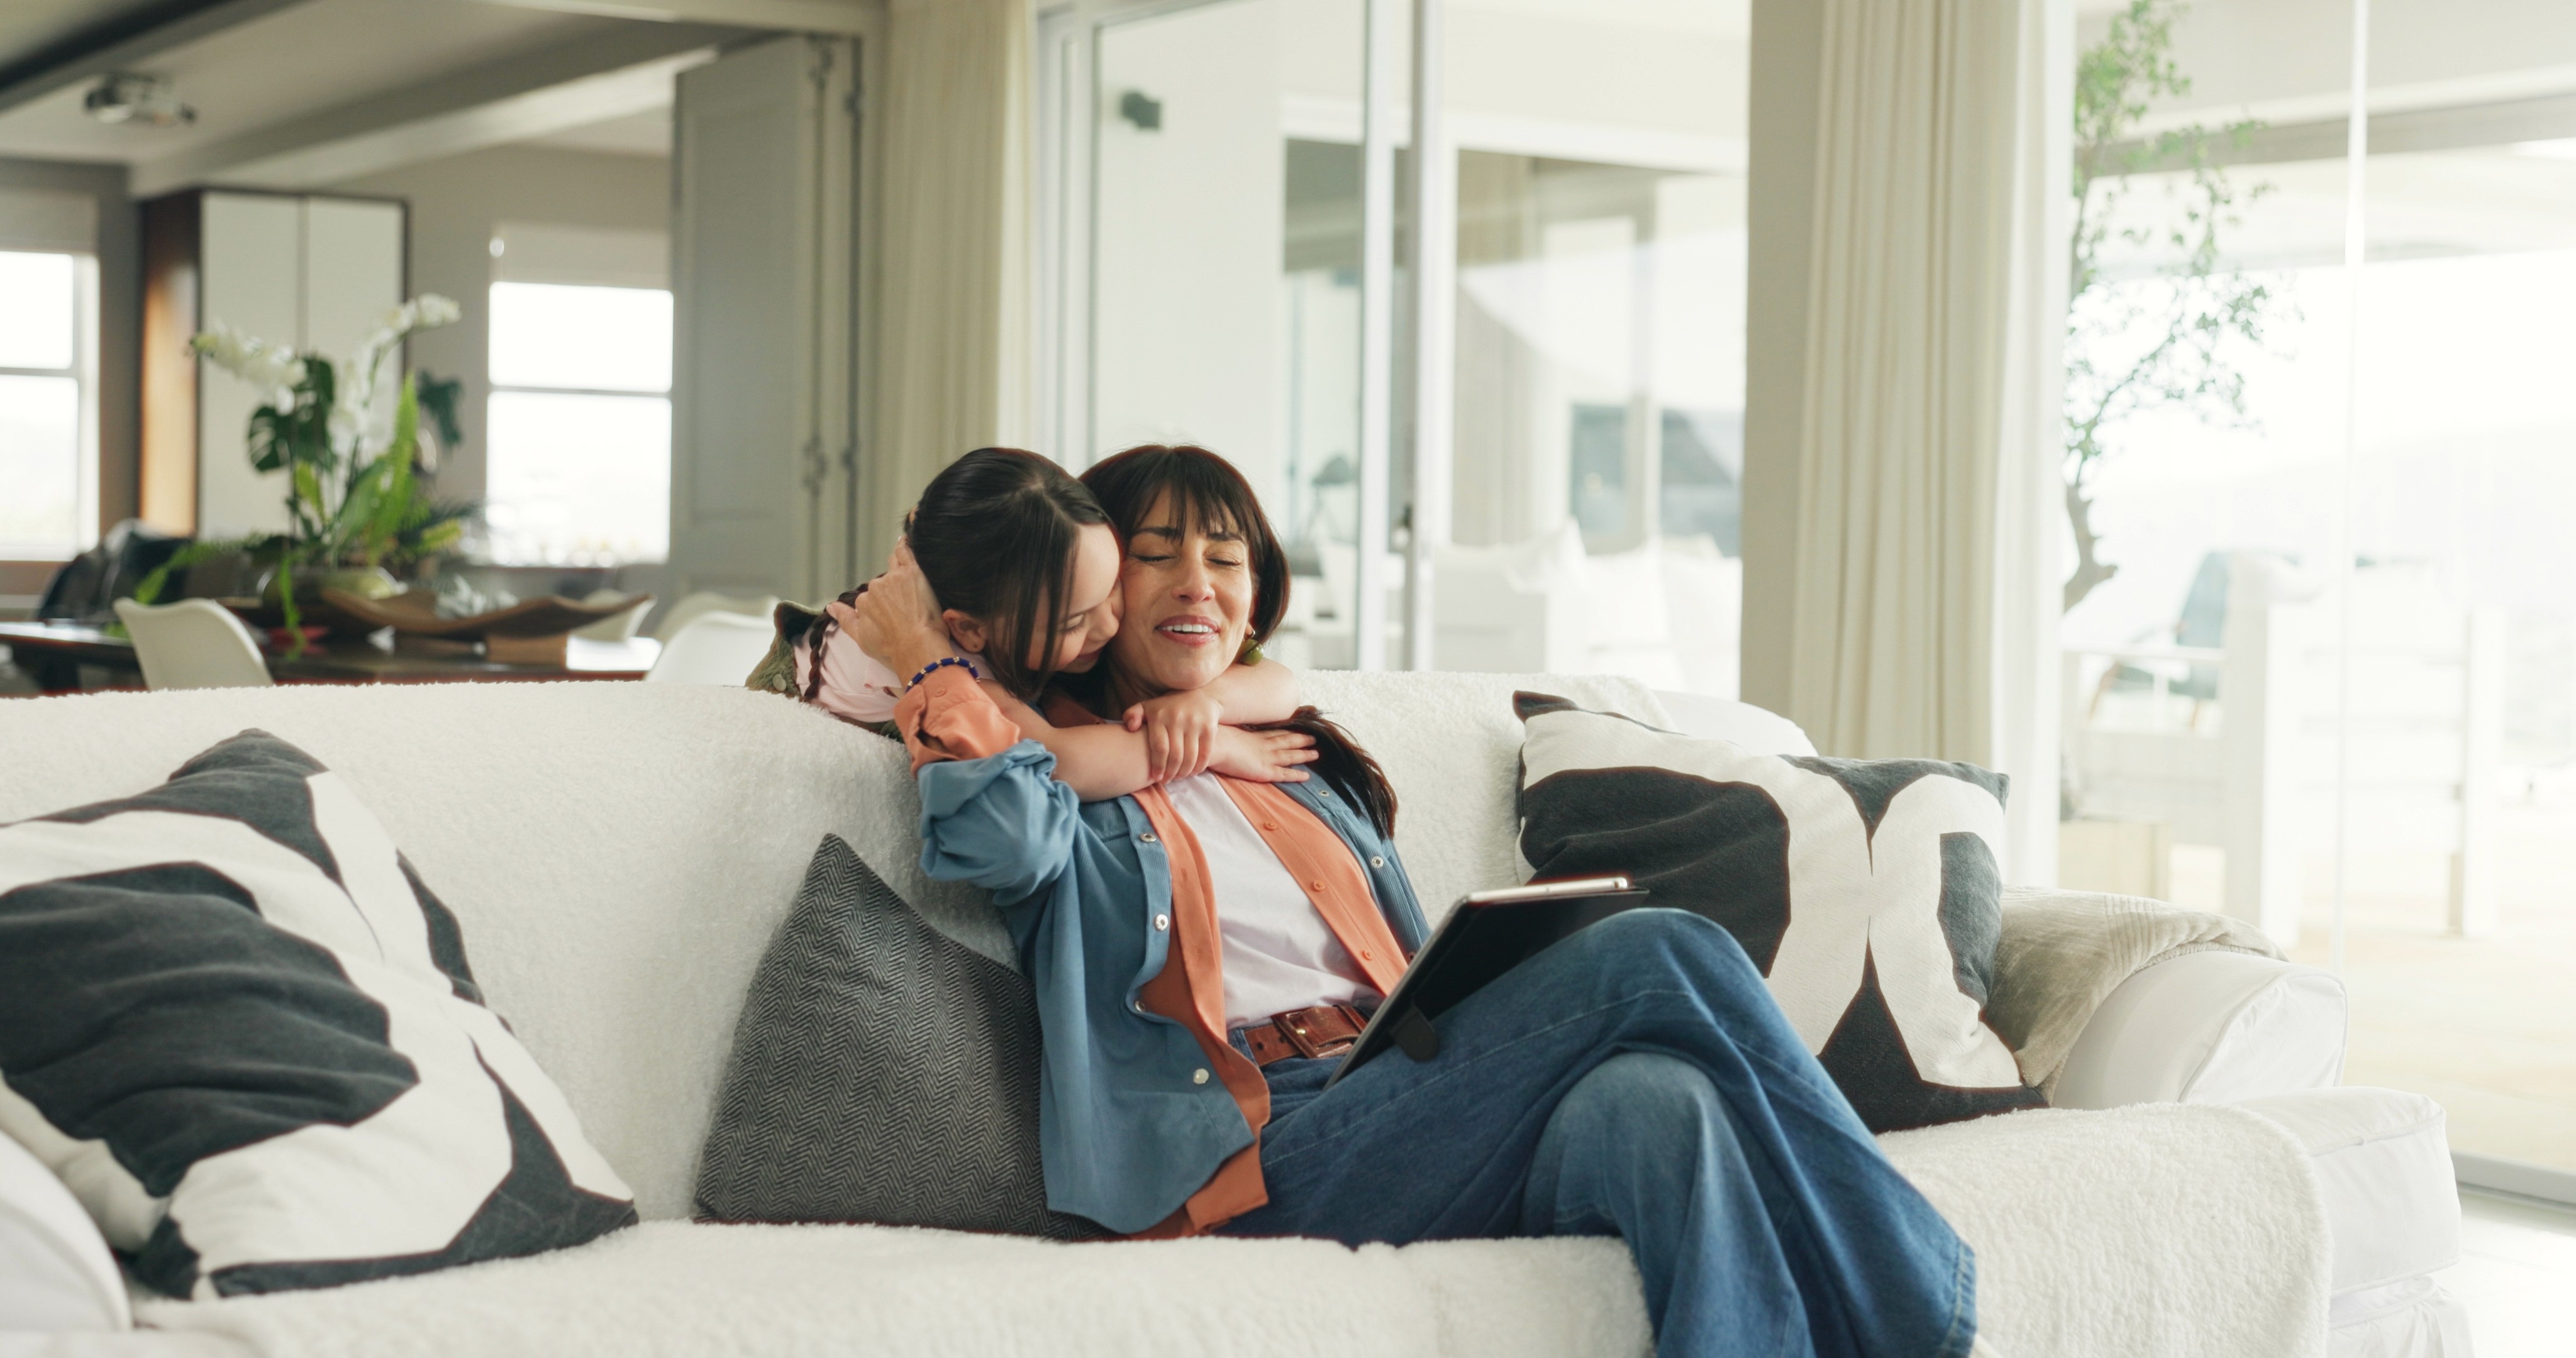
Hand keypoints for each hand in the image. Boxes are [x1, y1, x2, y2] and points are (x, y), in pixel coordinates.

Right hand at [830, 542, 953, 678]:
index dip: (883, 606)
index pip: (871, 597)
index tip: (893, 616)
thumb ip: (845, 619)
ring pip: (895, 567)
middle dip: (892, 591)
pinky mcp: (913, 572)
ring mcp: (894, 578)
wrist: (917, 648)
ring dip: (899, 571)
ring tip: (909, 582)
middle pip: (884, 583)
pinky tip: (906, 541)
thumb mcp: (861, 638)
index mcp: (863, 601)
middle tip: (907, 607)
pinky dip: (905, 546)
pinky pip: (906, 553)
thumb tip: (830, 607)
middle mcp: (875, 587)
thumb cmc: (892, 649)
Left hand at [1124, 689, 1226, 782]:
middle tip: (1166, 781)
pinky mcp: (1209, 727)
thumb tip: (1130, 728)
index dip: (1158, 766)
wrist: (1200, 694)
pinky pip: (1205, 753)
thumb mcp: (1147, 706)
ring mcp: (1195, 722)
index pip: (1159, 748)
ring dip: (1184, 773)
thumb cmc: (1168, 707)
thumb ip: (1132, 715)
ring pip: (1190, 757)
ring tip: (1178, 777)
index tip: (1155, 778)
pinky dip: (1199, 767)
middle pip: (1175, 755)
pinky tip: (1193, 772)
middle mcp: (1177, 718)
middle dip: (1170, 773)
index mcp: (1159, 715)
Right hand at [1206, 725, 1316, 783]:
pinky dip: (1295, 775)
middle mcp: (1261, 745)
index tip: (1296, 727)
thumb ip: (1224, 735)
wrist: (1212, 744)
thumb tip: (1218, 734)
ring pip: (1289, 755)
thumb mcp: (1221, 733)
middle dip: (1299, 739)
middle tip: (1313, 737)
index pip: (1272, 733)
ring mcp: (1264, 757)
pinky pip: (1283, 774)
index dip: (1285, 731)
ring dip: (1303, 754)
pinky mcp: (1263, 770)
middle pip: (1285, 740)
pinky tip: (1306, 776)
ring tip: (1316, 753)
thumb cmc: (1211, 739)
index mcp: (1250, 736)